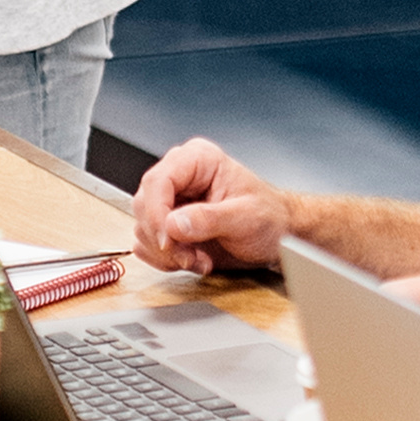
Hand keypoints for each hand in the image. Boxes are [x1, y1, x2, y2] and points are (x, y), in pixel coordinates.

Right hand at [133, 135, 284, 273]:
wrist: (277, 235)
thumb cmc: (269, 217)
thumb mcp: (247, 218)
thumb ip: (210, 219)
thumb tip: (174, 223)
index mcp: (198, 160)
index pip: (158, 181)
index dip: (157, 213)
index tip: (168, 241)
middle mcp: (180, 177)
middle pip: (144, 205)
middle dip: (164, 239)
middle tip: (190, 257)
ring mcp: (171, 201)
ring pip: (143, 228)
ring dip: (168, 253)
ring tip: (199, 258)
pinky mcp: (168, 225)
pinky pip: (147, 244)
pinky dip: (166, 260)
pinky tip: (193, 259)